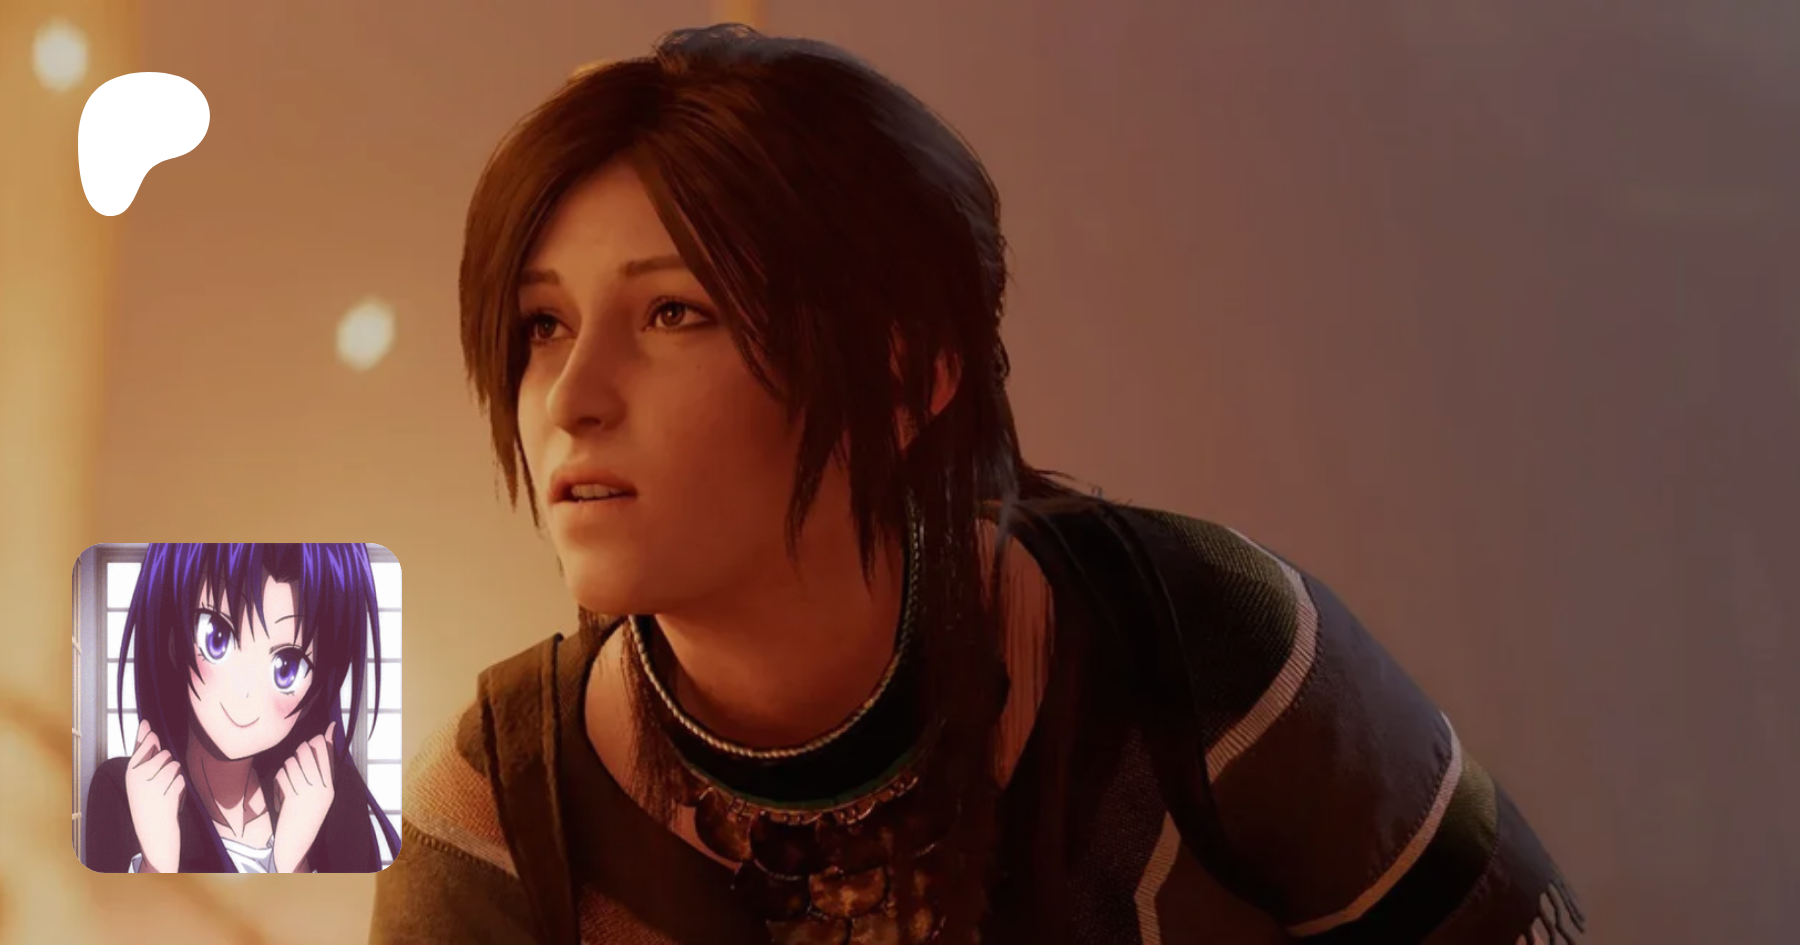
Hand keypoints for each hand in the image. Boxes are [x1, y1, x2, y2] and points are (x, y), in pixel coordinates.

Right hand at [123, 719, 183, 872]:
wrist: (153, 833)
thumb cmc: (148, 803)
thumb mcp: (140, 778)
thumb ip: (144, 752)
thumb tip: (147, 726)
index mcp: (130, 771)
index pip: (144, 742)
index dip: (150, 739)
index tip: (150, 739)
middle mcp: (138, 776)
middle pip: (164, 753)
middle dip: (167, 765)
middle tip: (158, 784)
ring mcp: (152, 784)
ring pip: (175, 765)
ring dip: (175, 777)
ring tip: (164, 793)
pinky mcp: (167, 793)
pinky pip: (181, 779)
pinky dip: (180, 788)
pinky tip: (170, 801)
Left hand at [272, 723, 336, 872]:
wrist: (298, 839)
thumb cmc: (309, 811)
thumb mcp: (323, 788)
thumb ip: (326, 761)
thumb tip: (331, 729)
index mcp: (330, 784)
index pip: (324, 748)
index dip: (316, 742)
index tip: (313, 746)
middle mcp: (321, 786)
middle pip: (306, 751)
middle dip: (299, 752)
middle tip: (298, 763)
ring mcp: (306, 791)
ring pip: (291, 762)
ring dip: (287, 766)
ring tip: (290, 777)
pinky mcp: (291, 796)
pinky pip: (282, 774)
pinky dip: (279, 778)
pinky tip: (282, 787)